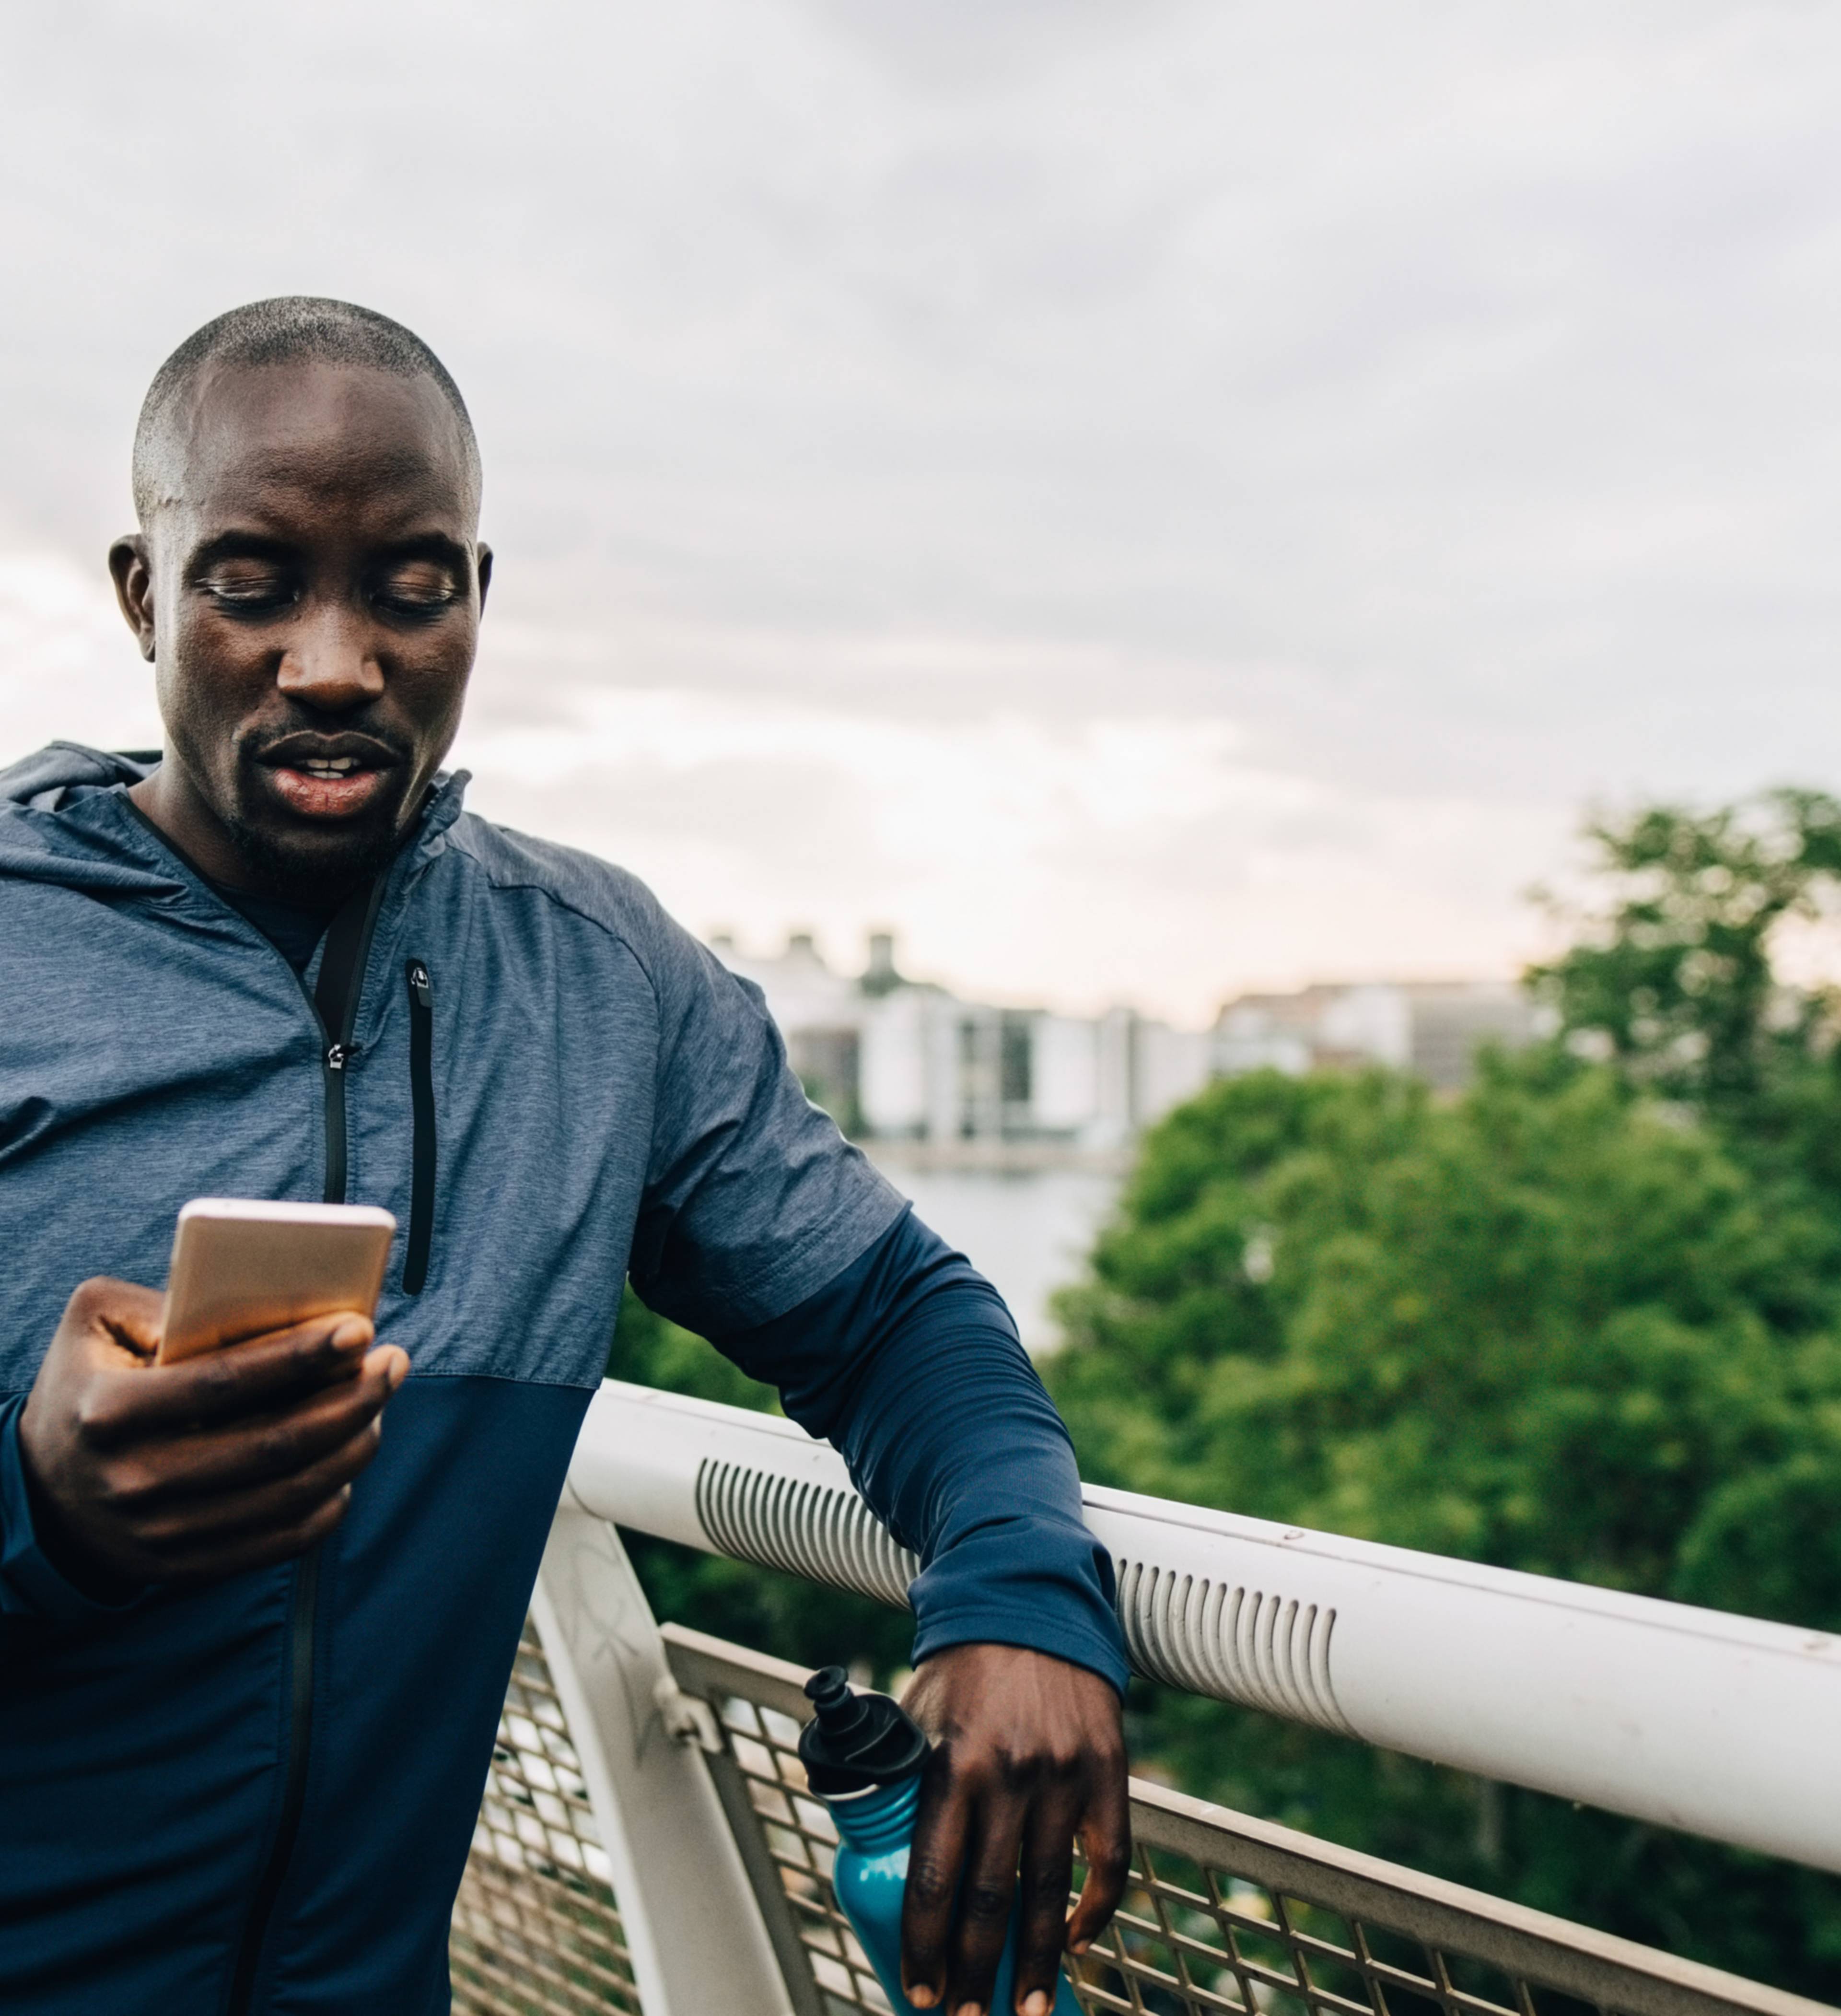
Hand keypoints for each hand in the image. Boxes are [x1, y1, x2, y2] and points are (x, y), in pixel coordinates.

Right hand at [18, 1276, 407, 1594]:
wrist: (41, 1488)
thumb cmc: (86, 1385)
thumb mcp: (93, 1324)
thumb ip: (159, 1300)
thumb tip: (250, 1303)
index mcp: (110, 1413)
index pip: (224, 1383)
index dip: (300, 1355)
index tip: (359, 1328)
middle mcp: (134, 1481)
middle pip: (272, 1443)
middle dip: (350, 1399)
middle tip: (392, 1361)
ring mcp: (160, 1533)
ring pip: (286, 1493)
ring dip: (352, 1445)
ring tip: (380, 1401)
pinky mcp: (183, 1566)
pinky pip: (278, 1540)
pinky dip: (329, 1504)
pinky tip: (350, 1461)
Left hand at [899, 1643, 1128, 2015]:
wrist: (1029, 1598)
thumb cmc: (962, 1664)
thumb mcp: (915, 1714)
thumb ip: (904, 1779)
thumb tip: (878, 1848)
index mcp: (951, 1763)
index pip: (933, 1881)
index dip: (924, 1947)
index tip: (917, 1991)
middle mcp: (1009, 1774)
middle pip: (989, 1902)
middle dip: (974, 1974)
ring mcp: (1064, 1774)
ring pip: (1050, 1894)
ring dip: (1037, 1964)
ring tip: (1026, 2011)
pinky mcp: (1108, 1768)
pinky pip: (1109, 1859)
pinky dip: (1096, 1910)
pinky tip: (1077, 1942)